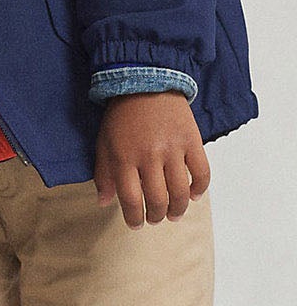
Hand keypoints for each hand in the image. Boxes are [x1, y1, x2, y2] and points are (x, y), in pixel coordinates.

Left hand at [93, 91, 209, 227]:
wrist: (146, 81)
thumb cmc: (122, 115)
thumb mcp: (103, 143)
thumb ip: (104, 174)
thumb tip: (104, 202)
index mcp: (124, 158)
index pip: (130, 199)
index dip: (133, 217)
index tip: (135, 224)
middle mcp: (149, 156)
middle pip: (157, 199)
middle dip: (156, 216)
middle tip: (155, 219)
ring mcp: (173, 149)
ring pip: (180, 191)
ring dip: (178, 209)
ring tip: (173, 213)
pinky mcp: (192, 140)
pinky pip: (201, 172)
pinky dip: (199, 188)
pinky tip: (193, 194)